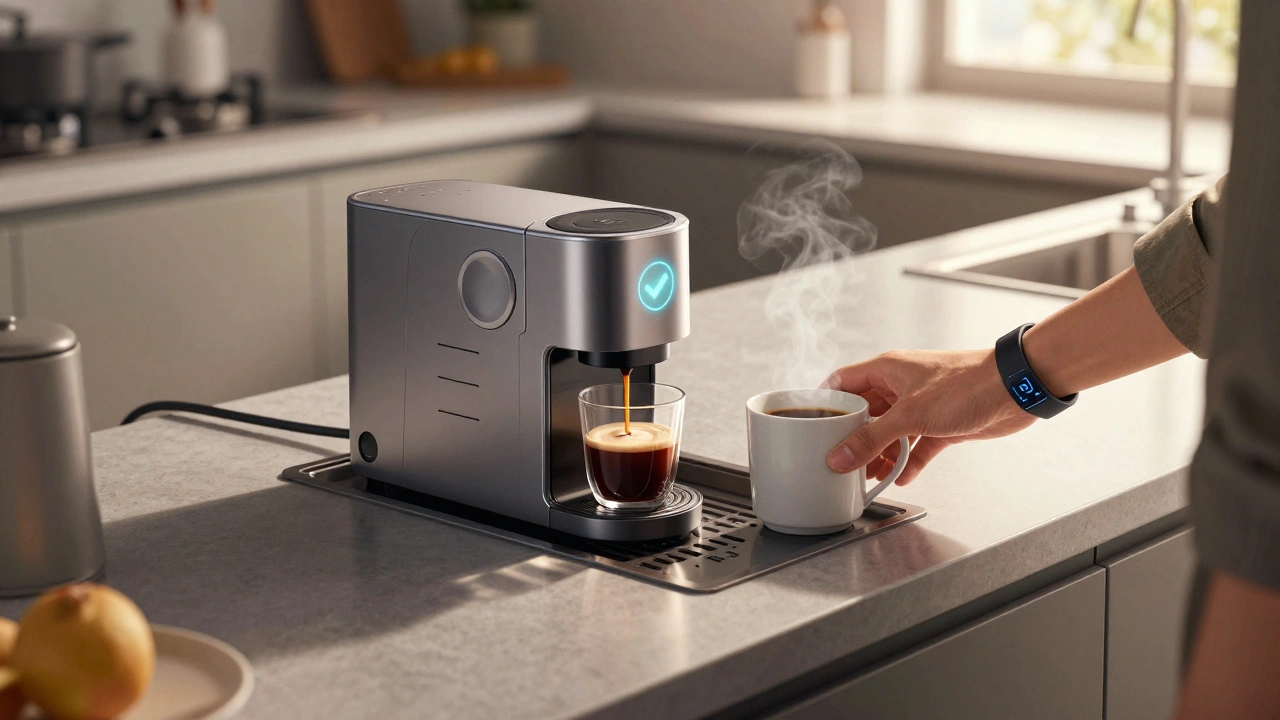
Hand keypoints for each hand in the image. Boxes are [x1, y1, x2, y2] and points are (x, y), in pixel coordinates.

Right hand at [823, 349, 1033, 484]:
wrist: (1015, 389)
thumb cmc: (967, 384)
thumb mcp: (910, 414)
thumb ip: (873, 438)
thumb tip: (841, 456)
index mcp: (886, 370)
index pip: (842, 384)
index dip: (826, 404)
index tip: (812, 427)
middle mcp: (901, 386)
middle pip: (866, 413)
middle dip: (854, 438)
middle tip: (840, 461)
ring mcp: (922, 406)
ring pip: (891, 433)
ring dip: (882, 455)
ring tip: (869, 477)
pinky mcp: (942, 424)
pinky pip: (917, 447)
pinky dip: (909, 462)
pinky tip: (902, 477)